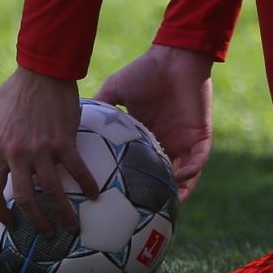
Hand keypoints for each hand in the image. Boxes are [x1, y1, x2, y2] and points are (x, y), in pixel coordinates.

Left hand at [0, 67, 99, 237]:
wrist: (43, 70)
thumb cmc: (16, 87)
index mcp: (0, 148)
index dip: (0, 211)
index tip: (10, 221)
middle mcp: (18, 154)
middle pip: (23, 199)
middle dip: (35, 221)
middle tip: (45, 233)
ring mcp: (41, 149)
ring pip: (51, 191)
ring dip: (63, 214)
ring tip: (72, 227)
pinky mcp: (64, 141)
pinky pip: (77, 170)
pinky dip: (87, 185)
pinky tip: (95, 195)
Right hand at [95, 45, 212, 201]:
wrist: (172, 58)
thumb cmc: (144, 71)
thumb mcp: (114, 91)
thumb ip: (100, 108)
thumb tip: (72, 122)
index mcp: (147, 135)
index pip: (142, 166)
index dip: (134, 183)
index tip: (117, 197)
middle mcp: (166, 143)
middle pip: (164, 178)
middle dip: (158, 197)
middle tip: (143, 214)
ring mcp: (185, 141)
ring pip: (186, 177)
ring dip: (178, 191)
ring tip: (165, 206)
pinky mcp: (201, 136)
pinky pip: (198, 161)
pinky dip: (190, 172)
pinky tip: (178, 177)